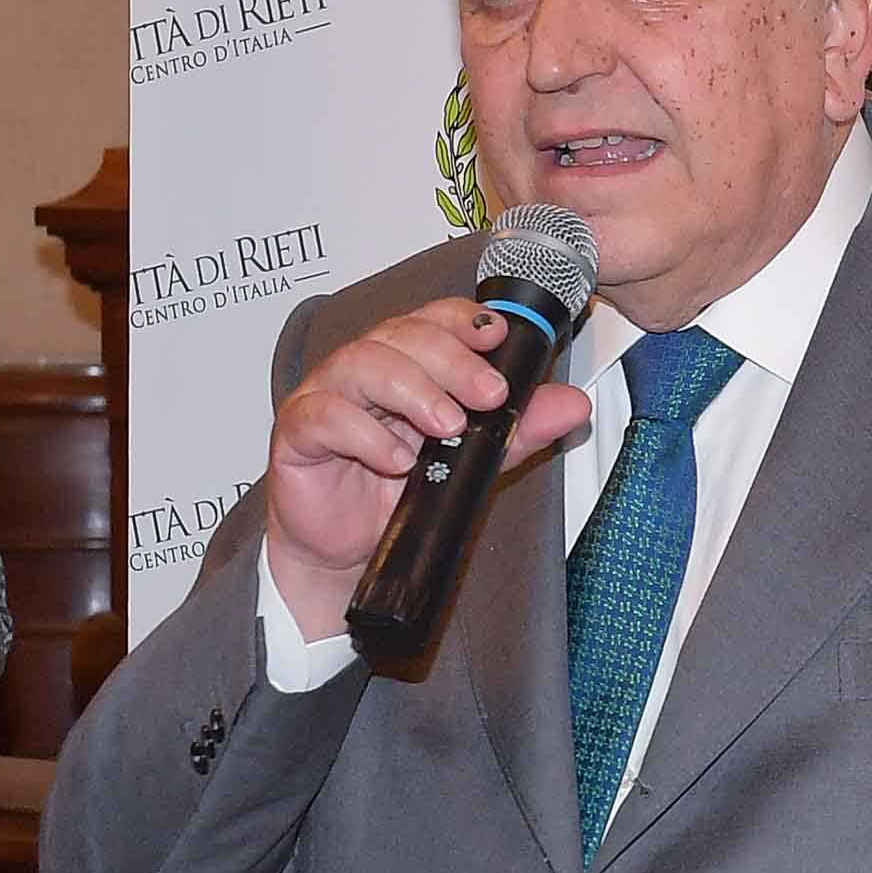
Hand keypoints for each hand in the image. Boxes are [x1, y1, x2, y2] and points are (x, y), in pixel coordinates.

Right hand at [261, 297, 593, 633]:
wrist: (346, 552)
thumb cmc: (397, 497)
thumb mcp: (470, 464)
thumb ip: (516, 431)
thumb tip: (573, 405)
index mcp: (405, 364)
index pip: (432, 320)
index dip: (464, 320)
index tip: (499, 338)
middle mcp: (364, 369)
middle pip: (402, 336)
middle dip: (452, 360)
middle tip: (489, 394)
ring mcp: (327, 395)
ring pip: (363, 363)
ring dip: (413, 390)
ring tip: (449, 426)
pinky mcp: (298, 431)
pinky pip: (326, 415)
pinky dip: (365, 435)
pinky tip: (397, 460)